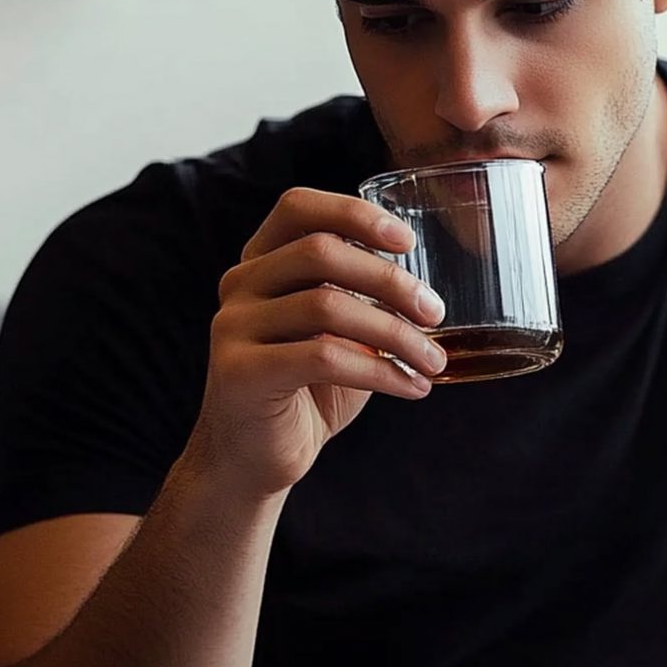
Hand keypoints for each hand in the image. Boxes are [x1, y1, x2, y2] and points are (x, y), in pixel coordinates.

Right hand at [185, 187, 449, 498]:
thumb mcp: (338, 334)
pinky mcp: (240, 372)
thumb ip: (362, 299)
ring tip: (433, 361)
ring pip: (326, 304)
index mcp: (261, 262)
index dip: (353, 213)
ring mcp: (232, 326)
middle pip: (321, 251)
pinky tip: (412, 388)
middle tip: (434, 312)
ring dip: (395, 333)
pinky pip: (324, 358)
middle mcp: (239, 284)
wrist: (255, 458)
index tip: (407, 241)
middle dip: (390, 280)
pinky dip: (381, 371)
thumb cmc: (308, 390)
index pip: (298, 208)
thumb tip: (431, 289)